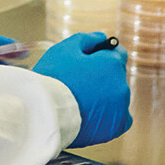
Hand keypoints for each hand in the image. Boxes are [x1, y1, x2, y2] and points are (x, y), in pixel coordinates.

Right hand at [32, 32, 130, 146]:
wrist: (43, 114)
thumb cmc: (52, 79)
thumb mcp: (65, 49)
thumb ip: (88, 39)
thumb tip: (102, 38)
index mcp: (113, 64)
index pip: (118, 54)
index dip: (102, 56)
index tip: (90, 63)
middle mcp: (122, 85)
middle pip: (116, 76)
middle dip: (103, 77)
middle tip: (80, 84)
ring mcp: (121, 108)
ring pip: (116, 97)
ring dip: (105, 97)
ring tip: (81, 102)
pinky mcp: (116, 127)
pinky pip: (119, 118)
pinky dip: (109, 116)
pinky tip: (92, 114)